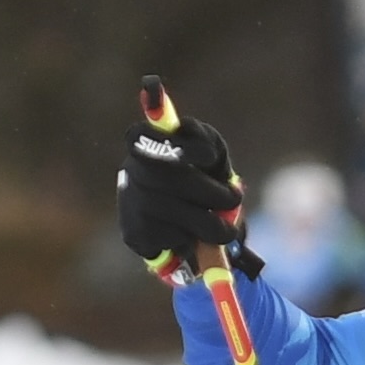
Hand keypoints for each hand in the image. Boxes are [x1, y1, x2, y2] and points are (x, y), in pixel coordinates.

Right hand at [119, 81, 250, 272]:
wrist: (187, 220)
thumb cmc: (200, 175)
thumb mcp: (209, 151)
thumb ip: (203, 137)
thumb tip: (183, 126)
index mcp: (143, 141)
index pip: (143, 136)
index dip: (178, 145)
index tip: (210, 155)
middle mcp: (131, 170)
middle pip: (173, 181)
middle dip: (213, 194)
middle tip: (235, 199)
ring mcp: (130, 202)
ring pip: (178, 214)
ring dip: (213, 224)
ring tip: (225, 226)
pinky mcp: (134, 234)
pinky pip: (173, 238)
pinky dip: (193, 239)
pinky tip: (192, 233)